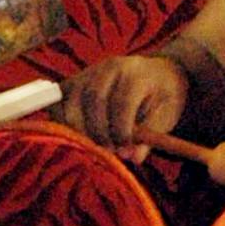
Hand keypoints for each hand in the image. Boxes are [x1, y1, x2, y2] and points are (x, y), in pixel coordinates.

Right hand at [59, 53, 189, 161]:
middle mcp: (109, 67)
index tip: (124, 151)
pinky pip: (58, 102)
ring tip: (95, 145)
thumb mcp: (166, 115)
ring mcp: (88, 72)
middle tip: (108, 151)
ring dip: (78, 129)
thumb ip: (151, 135)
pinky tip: (78, 136)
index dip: (121, 130)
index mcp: (136, 73)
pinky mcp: (74, 81)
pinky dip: (62, 121)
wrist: (157, 74)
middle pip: (92, 98)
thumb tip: (132, 157)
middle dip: (98, 131)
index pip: (122, 101)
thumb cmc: (163, 96)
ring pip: (71, 101)